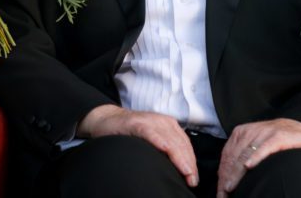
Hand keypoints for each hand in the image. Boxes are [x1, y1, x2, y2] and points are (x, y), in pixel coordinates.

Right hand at [78, 105, 198, 187]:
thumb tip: (180, 170)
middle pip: (180, 144)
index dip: (191, 162)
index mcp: (169, 126)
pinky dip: (158, 140)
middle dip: (188, 163)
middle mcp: (162, 122)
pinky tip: (164, 149)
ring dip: (179, 157)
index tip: (193, 178)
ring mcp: (149, 121)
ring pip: (169, 139)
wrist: (107, 119)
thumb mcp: (153, 139)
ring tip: (185, 171)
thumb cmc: (130, 133)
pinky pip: (150, 132)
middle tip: (192, 180)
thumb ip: (165, 149)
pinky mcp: (136, 123)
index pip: (186, 145)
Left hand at [216, 118, 300, 197]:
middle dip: (226, 178)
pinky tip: (249, 167)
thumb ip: (242, 157)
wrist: (300, 129)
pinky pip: (264, 148)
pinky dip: (255, 157)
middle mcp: (249, 132)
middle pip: (233, 159)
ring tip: (230, 188)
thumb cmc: (276, 142)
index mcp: (241, 134)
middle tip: (222, 195)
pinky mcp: (277, 137)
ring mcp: (263, 134)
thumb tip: (227, 178)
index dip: (221, 176)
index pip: (226, 157)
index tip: (220, 192)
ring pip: (244, 156)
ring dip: (236, 174)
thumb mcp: (255, 145)